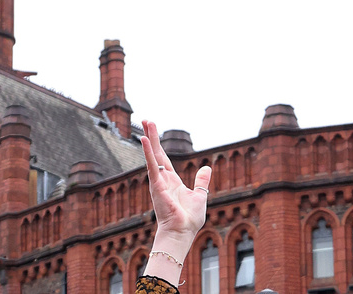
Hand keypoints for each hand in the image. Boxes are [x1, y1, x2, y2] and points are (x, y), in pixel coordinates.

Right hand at [141, 120, 211, 254]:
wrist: (183, 232)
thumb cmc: (189, 220)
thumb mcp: (199, 196)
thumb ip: (201, 181)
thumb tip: (207, 167)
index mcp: (172, 182)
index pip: (164, 159)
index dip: (159, 145)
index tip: (153, 132)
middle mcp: (163, 180)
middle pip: (157, 153)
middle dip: (152, 136)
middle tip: (146, 120)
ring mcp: (158, 182)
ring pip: (153, 156)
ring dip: (150, 138)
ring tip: (146, 122)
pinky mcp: (156, 185)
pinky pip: (152, 166)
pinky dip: (148, 153)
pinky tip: (145, 140)